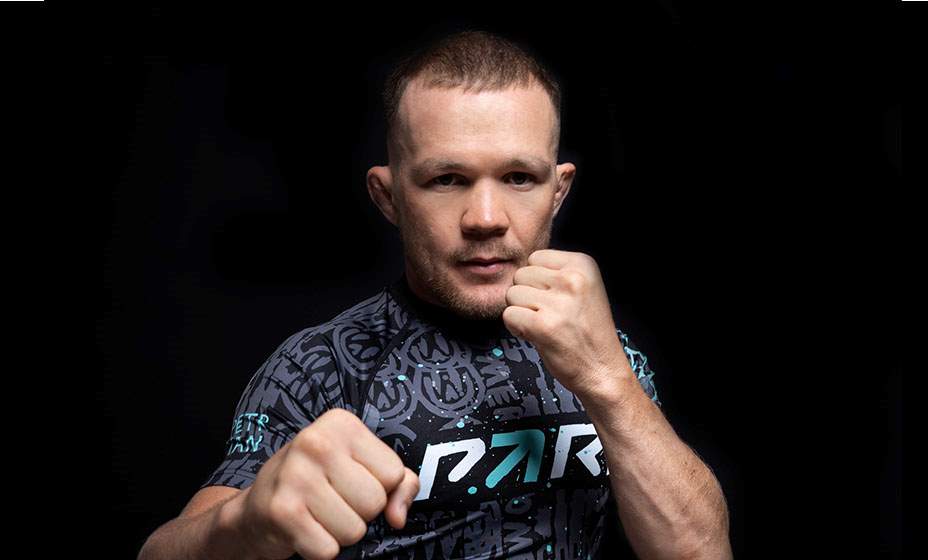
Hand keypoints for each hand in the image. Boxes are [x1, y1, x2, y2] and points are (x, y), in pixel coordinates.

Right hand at [223, 407, 419, 559]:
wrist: (255, 508)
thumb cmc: (316, 484)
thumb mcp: (360, 467)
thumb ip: (398, 484)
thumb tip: (398, 517)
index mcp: (341, 424)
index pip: (393, 473)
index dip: (379, 488)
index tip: (351, 482)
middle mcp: (316, 442)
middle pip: (375, 502)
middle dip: (359, 513)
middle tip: (333, 501)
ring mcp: (296, 476)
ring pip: (354, 530)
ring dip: (340, 533)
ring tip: (318, 515)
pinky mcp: (282, 511)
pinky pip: (328, 550)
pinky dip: (320, 548)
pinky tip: (304, 529)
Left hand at [502, 249, 630, 398]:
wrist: (603, 370)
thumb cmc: (588, 332)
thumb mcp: (583, 288)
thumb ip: (555, 274)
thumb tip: (521, 268)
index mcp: (583, 264)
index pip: (536, 258)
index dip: (538, 281)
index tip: (555, 299)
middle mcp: (572, 279)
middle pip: (520, 274)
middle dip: (528, 296)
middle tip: (549, 315)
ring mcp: (558, 303)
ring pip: (512, 294)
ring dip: (521, 312)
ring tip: (545, 325)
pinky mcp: (542, 325)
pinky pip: (508, 315)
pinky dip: (516, 328)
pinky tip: (536, 335)